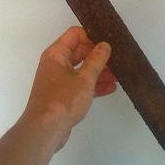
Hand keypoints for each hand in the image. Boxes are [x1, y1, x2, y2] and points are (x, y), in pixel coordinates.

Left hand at [22, 26, 115, 150]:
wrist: (45, 130)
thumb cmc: (63, 100)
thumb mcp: (84, 78)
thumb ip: (96, 60)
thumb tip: (104, 45)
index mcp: (56, 53)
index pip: (75, 34)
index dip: (92, 36)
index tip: (109, 43)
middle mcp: (55, 63)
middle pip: (79, 52)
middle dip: (98, 55)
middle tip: (118, 59)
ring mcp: (58, 80)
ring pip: (81, 69)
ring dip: (99, 72)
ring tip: (119, 75)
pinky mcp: (62, 95)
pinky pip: (80, 84)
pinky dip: (93, 85)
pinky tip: (111, 88)